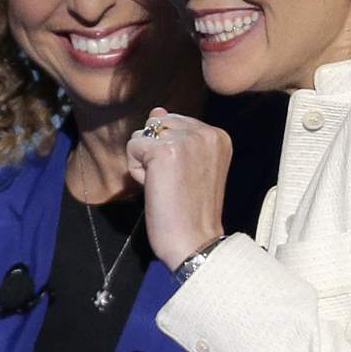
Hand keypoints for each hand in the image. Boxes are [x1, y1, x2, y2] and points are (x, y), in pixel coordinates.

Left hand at [126, 108, 231, 269]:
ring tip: (165, 186)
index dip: (170, 153)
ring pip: (142, 135)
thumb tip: (156, 110)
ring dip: (145, 163)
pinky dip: (136, 171)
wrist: (195, 242)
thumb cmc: (192, 211)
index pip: (174, 123)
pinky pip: (132, 147)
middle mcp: (205, 131)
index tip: (185, 179)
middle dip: (155, 154)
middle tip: (174, 184)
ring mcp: (186, 139)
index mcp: (218, 135)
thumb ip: (176, 136)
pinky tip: (155, 188)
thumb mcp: (191, 166)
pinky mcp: (164, 151)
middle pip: (157, 125)